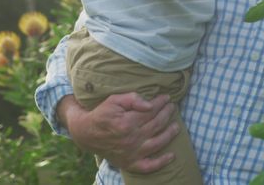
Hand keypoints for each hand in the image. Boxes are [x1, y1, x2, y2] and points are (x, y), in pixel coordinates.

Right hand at [59, 92, 178, 172]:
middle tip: (172, 107)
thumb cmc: (101, 114)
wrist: (86, 134)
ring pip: (157, 143)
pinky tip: (172, 156)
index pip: (150, 111)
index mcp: (127, 123)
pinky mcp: (130, 163)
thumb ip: (132, 99)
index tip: (167, 97)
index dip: (161, 103)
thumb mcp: (114, 100)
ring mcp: (131, 153)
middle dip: (167, 114)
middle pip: (156, 125)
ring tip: (176, 126)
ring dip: (170, 134)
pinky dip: (161, 162)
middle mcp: (131, 139)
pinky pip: (148, 166)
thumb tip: (150, 105)